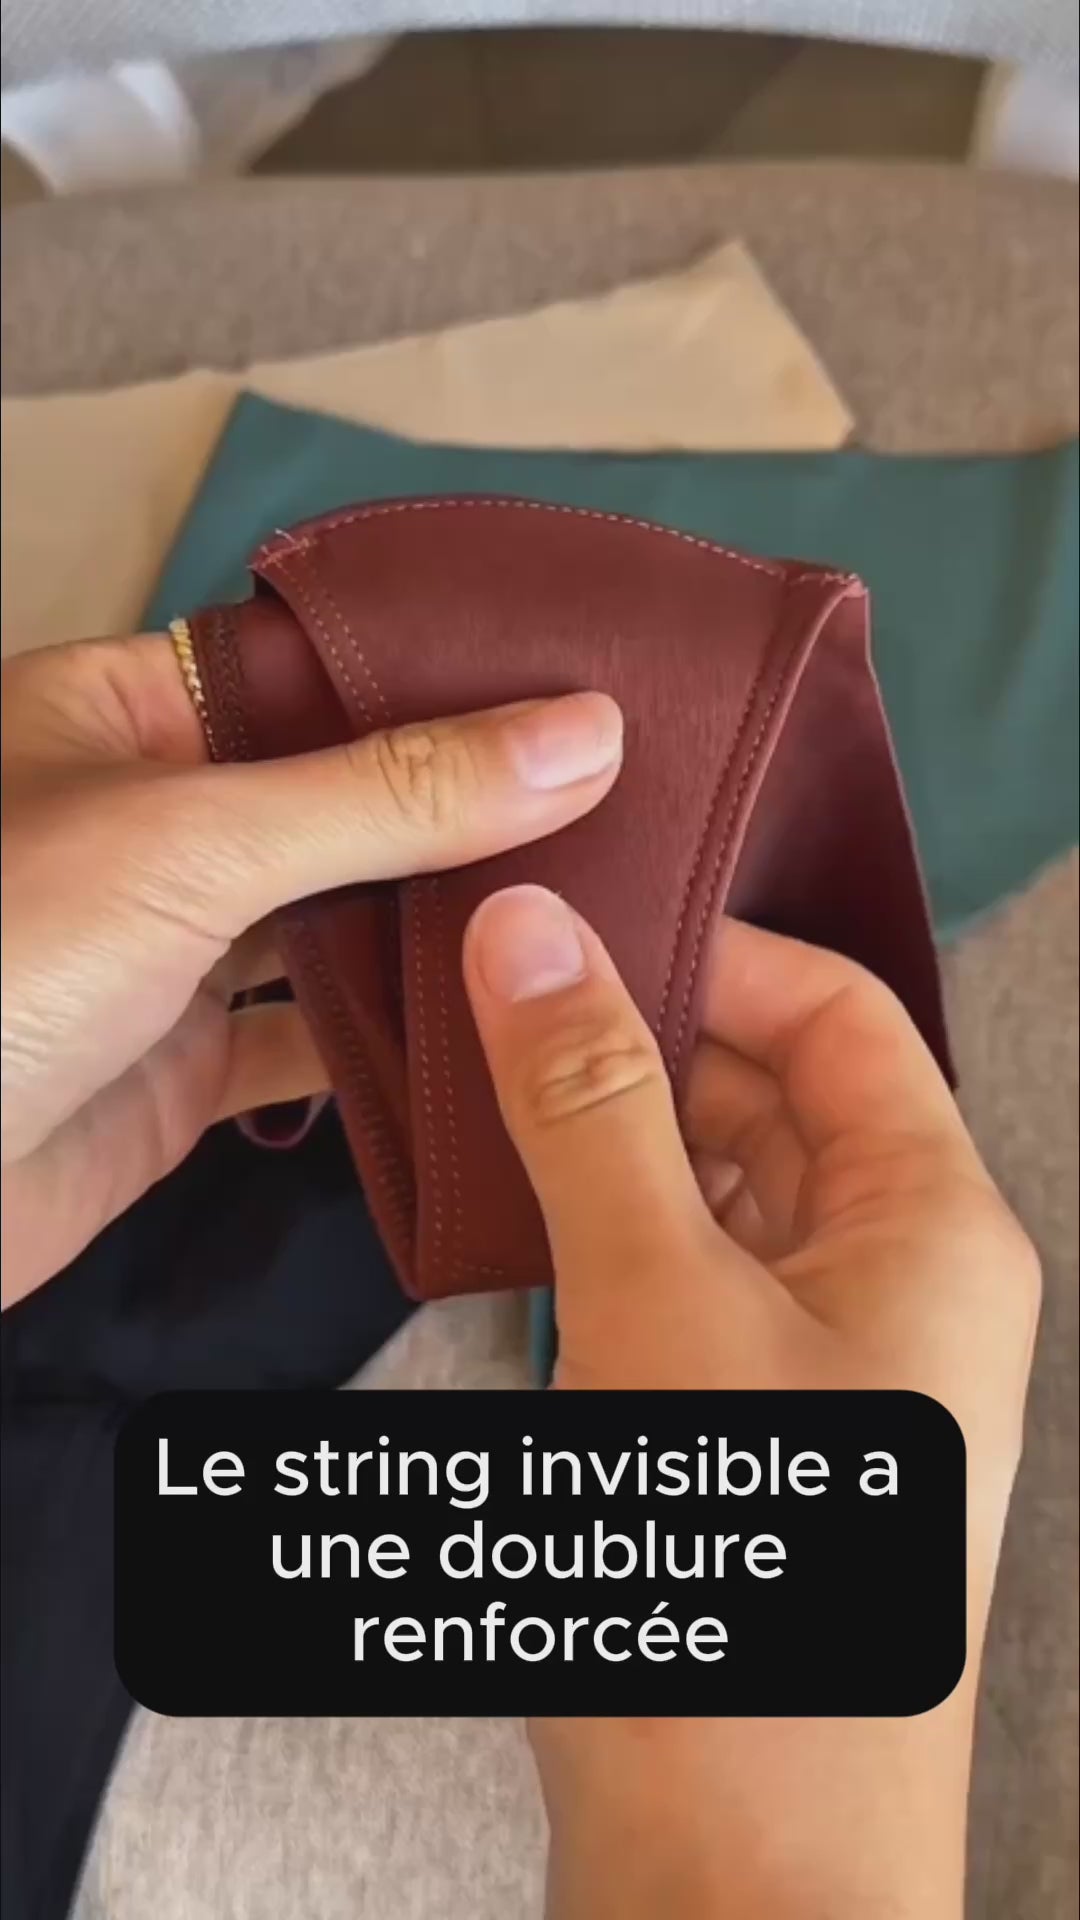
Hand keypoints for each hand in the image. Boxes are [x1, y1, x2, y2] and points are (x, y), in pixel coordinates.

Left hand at [0, 638, 621, 1304]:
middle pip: (333, 797)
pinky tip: (494, 1023)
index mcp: (112, 717)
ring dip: (442, 924)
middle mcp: (146, 825)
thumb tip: (581, 733)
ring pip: (336, 920)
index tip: (577, 680)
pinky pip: (316, 1038)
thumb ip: (392, 793)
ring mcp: (167, 951)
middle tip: (623, 793)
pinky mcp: (187, 1070)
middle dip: (458, 805)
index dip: (431, 672)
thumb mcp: (195, 840)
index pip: (304, 669)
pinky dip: (399, 1040)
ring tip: (596, 895)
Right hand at [463, 886, 1039, 1919]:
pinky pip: (690, 1276)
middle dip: (643, 1041)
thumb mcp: (660, 1303)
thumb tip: (534, 933)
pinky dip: (610, 1233)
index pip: (839, 1014)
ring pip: (722, 1187)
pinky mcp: (758, 1423)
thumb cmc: (747, 1592)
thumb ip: (592, 1108)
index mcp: (935, 1223)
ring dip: (615, 1139)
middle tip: (502, 1001)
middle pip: (776, 1094)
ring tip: (491, 1096)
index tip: (579, 924)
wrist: (744, 1874)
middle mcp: (903, 1277)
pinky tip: (521, 1222)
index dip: (713, 951)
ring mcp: (832, 1357)